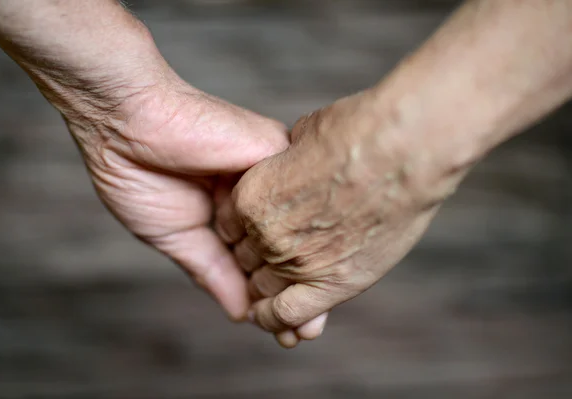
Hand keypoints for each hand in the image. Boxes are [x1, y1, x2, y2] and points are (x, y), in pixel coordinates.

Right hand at [71, 70, 288, 320]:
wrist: (129, 124)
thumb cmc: (140, 175)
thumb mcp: (177, 237)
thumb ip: (212, 272)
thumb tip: (240, 314)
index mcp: (230, 213)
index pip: (256, 258)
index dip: (268, 296)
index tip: (284, 332)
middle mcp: (255, 196)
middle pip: (283, 247)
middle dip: (294, 291)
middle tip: (305, 333)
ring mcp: (268, 176)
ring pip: (297, 228)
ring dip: (304, 273)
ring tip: (310, 320)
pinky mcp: (277, 153)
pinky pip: (299, 199)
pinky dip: (299, 241)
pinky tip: (311, 279)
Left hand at [216, 91, 460, 341]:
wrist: (401, 147)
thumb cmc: (357, 131)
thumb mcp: (301, 136)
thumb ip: (283, 161)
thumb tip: (290, 164)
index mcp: (251, 195)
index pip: (230, 226)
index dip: (243, 230)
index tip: (256, 232)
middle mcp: (265, 233)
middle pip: (246, 259)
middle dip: (255, 259)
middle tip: (276, 257)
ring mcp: (297, 261)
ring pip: (265, 289)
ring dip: (268, 291)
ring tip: (277, 294)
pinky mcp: (334, 283)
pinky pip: (290, 315)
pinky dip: (280, 322)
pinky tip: (284, 327)